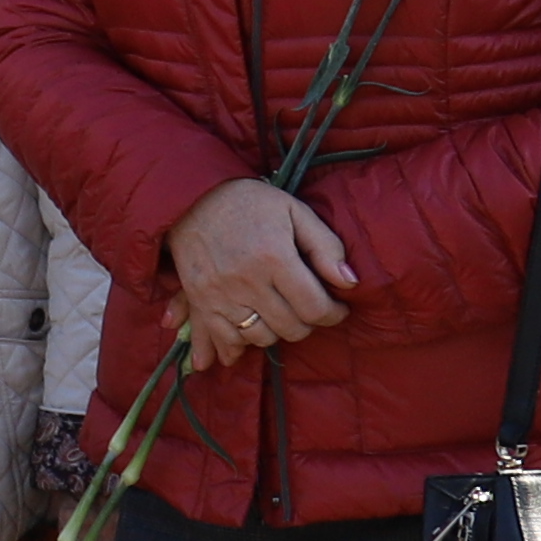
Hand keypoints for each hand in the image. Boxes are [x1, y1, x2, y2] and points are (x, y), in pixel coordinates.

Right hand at [162, 178, 362, 361]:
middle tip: (309, 310)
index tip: (337, 308)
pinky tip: (248, 338)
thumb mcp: (295, 211)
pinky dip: (238, 345)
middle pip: (290, 328)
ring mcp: (221, 294)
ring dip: (276, 333)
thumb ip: (326, 246)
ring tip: (280, 316)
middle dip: (308, 324)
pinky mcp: (200, 299)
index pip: (314, 308)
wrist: (190, 195)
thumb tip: (350, 283)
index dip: (334, 314)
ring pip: (260, 337)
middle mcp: (247, 281)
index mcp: (274, 257)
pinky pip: (224, 337)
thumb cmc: (249, 202)